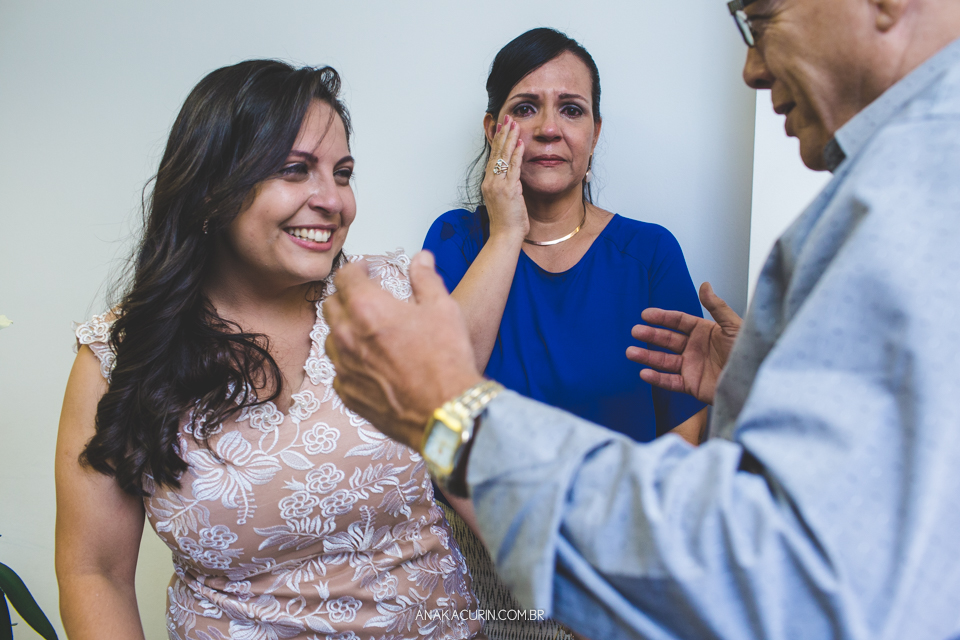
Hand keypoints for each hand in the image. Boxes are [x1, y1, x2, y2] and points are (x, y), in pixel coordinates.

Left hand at [323, 251, 483, 449]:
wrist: (446, 411)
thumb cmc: (445, 362)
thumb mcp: (443, 308)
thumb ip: (426, 278)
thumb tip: (421, 260)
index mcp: (367, 308)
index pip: (345, 277)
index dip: (356, 268)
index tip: (366, 269)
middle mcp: (347, 336)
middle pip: (331, 305)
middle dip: (346, 296)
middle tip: (366, 297)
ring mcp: (344, 366)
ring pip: (331, 338)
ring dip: (345, 329)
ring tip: (368, 332)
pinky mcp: (347, 392)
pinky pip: (338, 369)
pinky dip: (350, 361)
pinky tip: (371, 362)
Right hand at [481, 115, 528, 239]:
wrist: (505, 236)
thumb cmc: (507, 223)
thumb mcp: (505, 201)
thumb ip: (508, 187)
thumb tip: (515, 179)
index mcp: (489, 184)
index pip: (493, 158)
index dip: (498, 142)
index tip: (502, 128)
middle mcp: (490, 182)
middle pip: (496, 153)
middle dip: (503, 134)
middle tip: (507, 118)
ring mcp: (498, 185)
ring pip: (503, 157)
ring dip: (510, 139)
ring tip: (514, 124)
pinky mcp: (508, 190)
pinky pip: (513, 168)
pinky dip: (517, 154)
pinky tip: (521, 142)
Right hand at [626, 282, 741, 404]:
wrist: (755, 380)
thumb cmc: (749, 352)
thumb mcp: (734, 326)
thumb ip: (716, 307)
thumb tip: (705, 285)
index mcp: (704, 332)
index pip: (678, 322)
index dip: (662, 317)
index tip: (646, 314)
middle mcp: (695, 348)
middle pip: (667, 340)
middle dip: (650, 335)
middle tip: (635, 331)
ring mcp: (691, 366)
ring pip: (664, 360)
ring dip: (647, 356)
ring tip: (631, 352)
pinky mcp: (692, 385)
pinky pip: (670, 381)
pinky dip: (657, 378)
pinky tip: (644, 373)